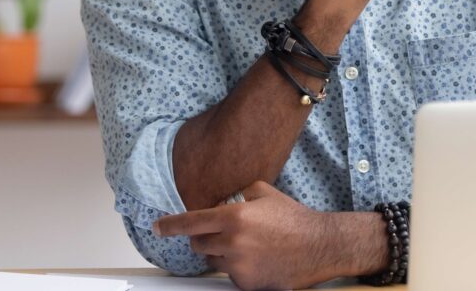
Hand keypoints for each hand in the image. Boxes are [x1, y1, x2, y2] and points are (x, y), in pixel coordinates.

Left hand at [153, 181, 384, 289]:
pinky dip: (237, 268)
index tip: (158, 226)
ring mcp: (238, 266)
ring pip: (212, 261)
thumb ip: (238, 194)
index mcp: (234, 217)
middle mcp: (232, 242)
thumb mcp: (265, 192)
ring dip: (221, 253)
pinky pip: (230, 275)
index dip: (170, 225)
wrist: (318, 245)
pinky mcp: (245, 284)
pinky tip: (258, 259)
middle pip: (198, 245)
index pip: (191, 222)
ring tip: (247, 246)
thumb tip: (222, 200)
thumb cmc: (293, 218)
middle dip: (205, 238)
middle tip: (224, 233)